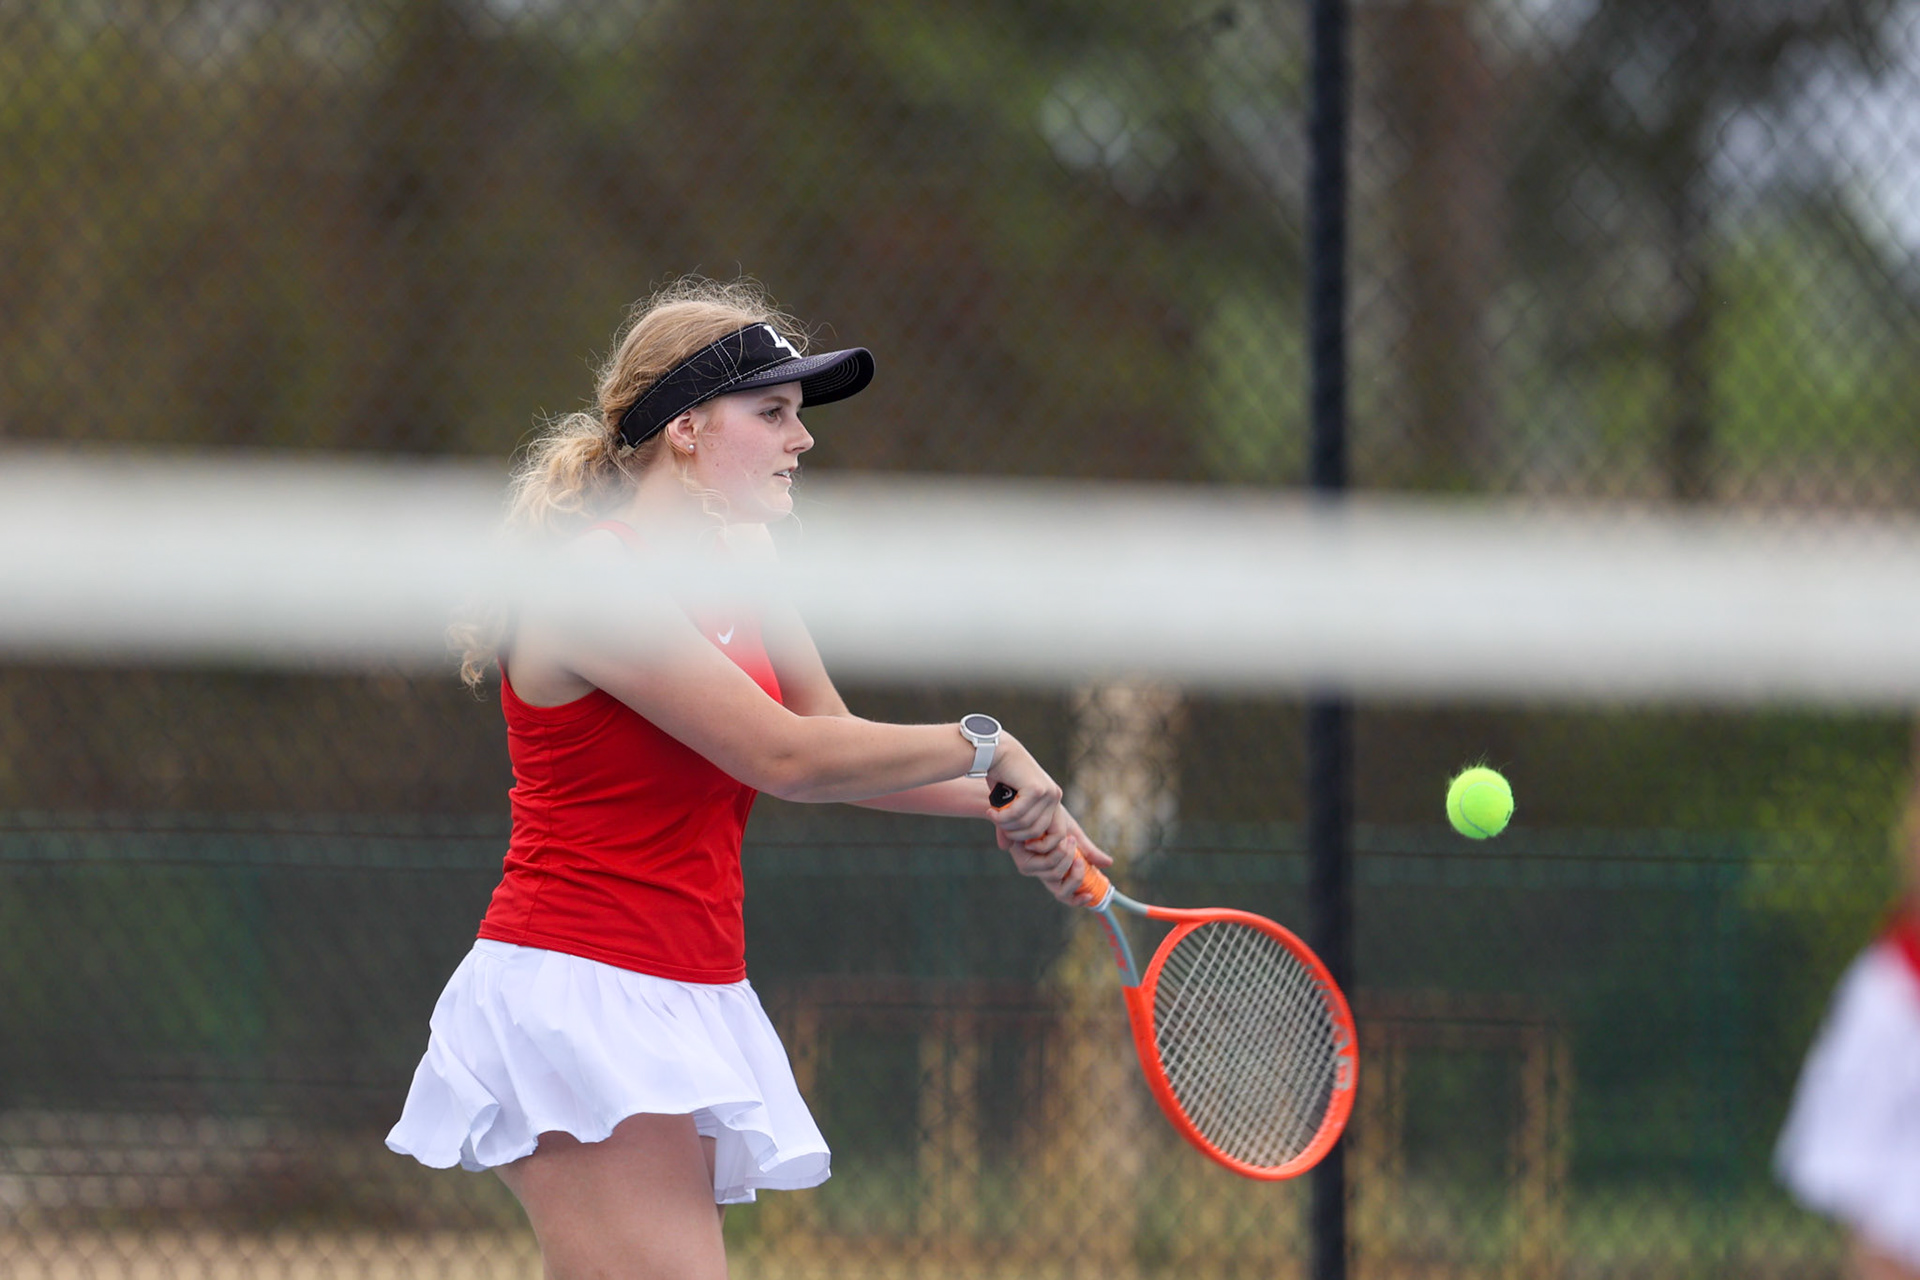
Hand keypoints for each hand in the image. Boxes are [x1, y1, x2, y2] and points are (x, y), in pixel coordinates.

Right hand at [981, 736, 1061, 842]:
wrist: (995, 751)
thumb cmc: (1000, 777)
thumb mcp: (1008, 805)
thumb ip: (1011, 825)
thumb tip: (1006, 848)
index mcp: (1053, 800)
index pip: (1058, 835)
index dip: (1041, 846)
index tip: (1021, 844)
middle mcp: (1054, 796)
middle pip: (1038, 833)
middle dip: (1017, 835)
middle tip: (1000, 825)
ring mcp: (1047, 792)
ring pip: (1027, 825)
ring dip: (1006, 825)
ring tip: (993, 815)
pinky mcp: (1036, 789)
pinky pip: (1018, 815)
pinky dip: (1002, 817)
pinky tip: (991, 811)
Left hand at [998, 807, 1113, 906]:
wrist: (1039, 805)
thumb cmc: (1055, 819)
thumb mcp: (1075, 836)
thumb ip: (1089, 852)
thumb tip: (1109, 863)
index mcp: (1056, 871)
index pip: (1065, 895)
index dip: (1077, 901)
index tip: (1090, 895)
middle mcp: (1042, 874)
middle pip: (1061, 892)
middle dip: (1076, 876)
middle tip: (1080, 858)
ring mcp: (1031, 870)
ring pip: (1055, 875)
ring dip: (1067, 857)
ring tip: (1069, 838)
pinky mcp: (1023, 861)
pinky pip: (1047, 864)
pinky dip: (1057, 851)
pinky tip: (1060, 838)